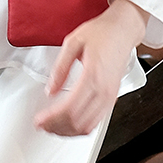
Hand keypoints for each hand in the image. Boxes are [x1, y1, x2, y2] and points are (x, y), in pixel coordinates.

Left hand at [33, 0, 148, 137]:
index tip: (39, 120)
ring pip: (87, 126)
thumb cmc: (101, 33)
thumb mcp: (72, 43)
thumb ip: (60, 68)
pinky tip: (69, 125)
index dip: (51, 119)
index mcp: (92, 76)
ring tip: (51, 127)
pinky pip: (96, 122)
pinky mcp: (112, 98)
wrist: (123, 30)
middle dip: (56, 127)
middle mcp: (104, 90)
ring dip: (67, 131)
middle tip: (41, 125)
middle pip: (77, 122)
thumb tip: (50, 90)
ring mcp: (110, 96)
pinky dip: (80, 128)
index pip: (69, 109)